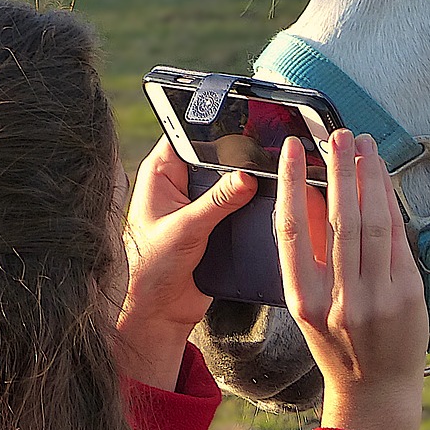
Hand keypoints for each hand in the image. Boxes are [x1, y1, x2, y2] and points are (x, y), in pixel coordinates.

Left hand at [117, 136, 256, 390]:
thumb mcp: (184, 231)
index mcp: (161, 173)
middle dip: (240, 150)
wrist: (161, 313)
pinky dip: (255, 198)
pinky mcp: (218, 219)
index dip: (212, 123)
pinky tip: (275, 193)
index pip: (187, 134)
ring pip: (232, 175)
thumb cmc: (152, 272)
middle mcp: (181, 182)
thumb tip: (247, 176)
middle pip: (216, 152)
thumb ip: (215, 203)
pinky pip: (241, 200)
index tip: (243, 116)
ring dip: (250, 175)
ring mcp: (201, 200)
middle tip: (269, 144)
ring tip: (277, 166)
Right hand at [275, 130, 429, 429]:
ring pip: (373, 223)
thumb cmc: (337, 342)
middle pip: (339, 218)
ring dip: (369, 178)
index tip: (291, 150)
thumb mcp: (307, 304)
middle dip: (339, 169)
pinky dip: (390, 203)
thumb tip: (306, 192)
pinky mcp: (407, 294)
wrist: (375, 391)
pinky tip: (384, 178)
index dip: (289, 184)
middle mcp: (338, 298)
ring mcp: (376, 297)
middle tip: (338, 134)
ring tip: (364, 145)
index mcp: (302, 299)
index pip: (291, 230)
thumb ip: (308, 253)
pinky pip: (398, 238)